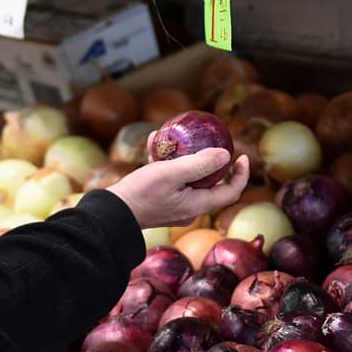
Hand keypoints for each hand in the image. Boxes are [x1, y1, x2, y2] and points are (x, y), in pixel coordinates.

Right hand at [107, 148, 249, 229]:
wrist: (111, 215)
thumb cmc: (141, 194)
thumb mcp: (171, 174)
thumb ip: (200, 164)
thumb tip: (225, 155)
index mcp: (197, 205)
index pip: (230, 192)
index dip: (240, 174)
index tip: (241, 156)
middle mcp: (188, 208)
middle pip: (209, 183)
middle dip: (209, 160)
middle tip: (207, 141)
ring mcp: (173, 205)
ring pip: (186, 178)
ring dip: (183, 157)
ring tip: (173, 137)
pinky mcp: (158, 201)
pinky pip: (168, 179)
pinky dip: (164, 162)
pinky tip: (152, 142)